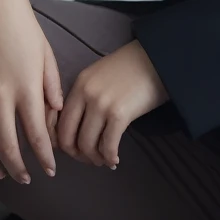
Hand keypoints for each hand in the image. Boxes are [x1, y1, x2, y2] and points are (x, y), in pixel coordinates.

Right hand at [0, 0, 61, 184]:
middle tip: (28, 179)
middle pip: (7, 147)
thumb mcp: (46, 56)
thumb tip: (55, 115)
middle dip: (19, 169)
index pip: (36, 135)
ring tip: (3, 172)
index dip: (44, 157)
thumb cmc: (23, 28)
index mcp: (26, 88)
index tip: (50, 170)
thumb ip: (51, 88)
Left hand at [55, 41, 167, 170]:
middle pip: (68, 137)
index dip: (63, 142)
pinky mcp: (120, 114)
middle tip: (89, 160)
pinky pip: (108, 145)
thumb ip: (86, 96)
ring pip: (87, 144)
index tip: (74, 150)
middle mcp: (85, 94)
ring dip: (95, 158)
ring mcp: (101, 105)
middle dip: (77, 155)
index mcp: (79, 85)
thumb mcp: (101, 75)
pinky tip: (115, 159)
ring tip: (104, 160)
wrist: (160, 58)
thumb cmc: (134, 68)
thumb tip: (79, 126)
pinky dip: (110, 157)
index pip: (59, 122)